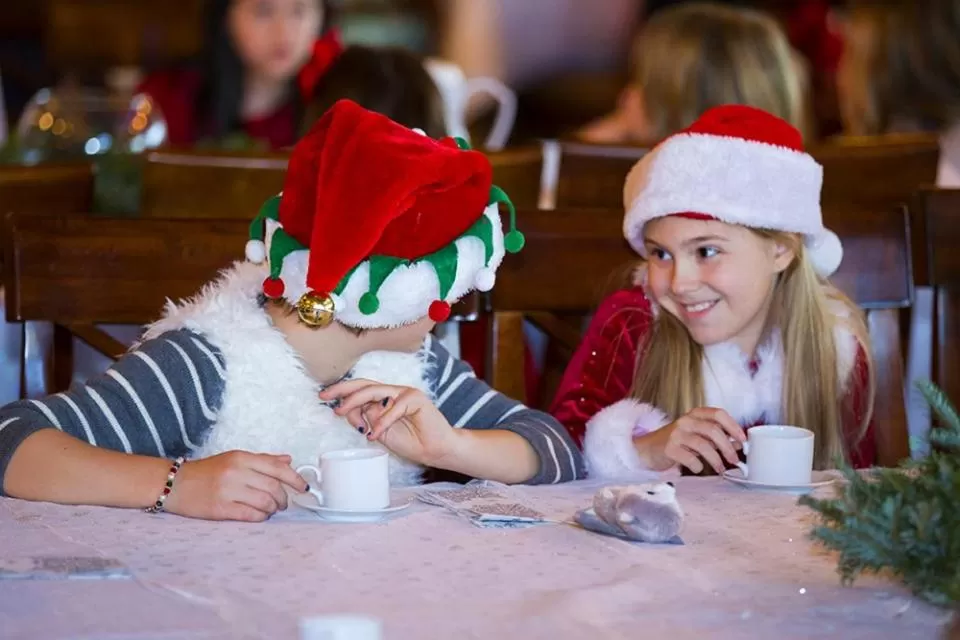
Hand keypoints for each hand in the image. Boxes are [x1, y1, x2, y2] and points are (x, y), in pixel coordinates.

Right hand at [164, 451, 307, 521]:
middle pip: (274, 487)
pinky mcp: (221, 509)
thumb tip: (287, 460)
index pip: (277, 467)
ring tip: (271, 509)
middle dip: (284, 498)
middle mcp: (236, 472)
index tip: (303, 487)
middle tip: (283, 503)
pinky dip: (261, 517)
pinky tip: (259, 516)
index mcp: (241, 457)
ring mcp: (228, 490)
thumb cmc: (206, 471)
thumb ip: (262, 460)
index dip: (294, 478)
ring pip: (265, 502)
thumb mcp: (234, 459)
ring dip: (273, 509)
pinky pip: (251, 515)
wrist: (174, 484)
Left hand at [320, 379, 459, 466]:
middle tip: (325, 396)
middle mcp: (394, 392)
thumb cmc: (412, 442)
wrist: (436, 450)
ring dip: (356, 401)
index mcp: (385, 398)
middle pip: (365, 384)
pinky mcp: (416, 398)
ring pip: (376, 391)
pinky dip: (382, 421)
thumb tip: (350, 411)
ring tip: (342, 412)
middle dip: (342, 390)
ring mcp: (405, 393)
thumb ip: (367, 420)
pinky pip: (394, 407)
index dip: (342, 392)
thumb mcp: (380, 432)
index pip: (360, 389)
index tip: (324, 398)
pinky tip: (374, 433)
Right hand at [636, 408, 745, 473]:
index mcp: (695, 415)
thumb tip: (738, 444)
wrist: (648, 449)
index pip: (718, 414)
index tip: (743, 439)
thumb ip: (716, 438)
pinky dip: (698, 465)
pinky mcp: (669, 448)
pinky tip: (698, 468)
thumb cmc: (676, 443)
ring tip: (720, 469)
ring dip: (716, 459)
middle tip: (735, 460)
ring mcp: (676, 433)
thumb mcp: (698, 437)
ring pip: (703, 445)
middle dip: (727, 448)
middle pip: (713, 430)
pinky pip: (689, 458)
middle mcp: (686, 421)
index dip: (733, 426)